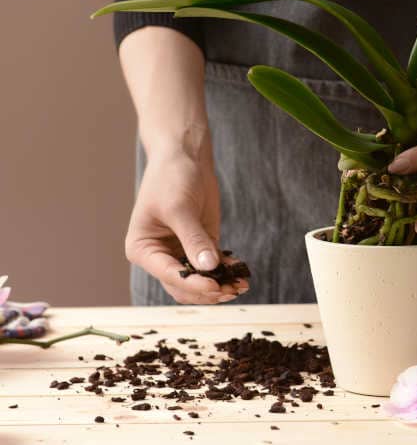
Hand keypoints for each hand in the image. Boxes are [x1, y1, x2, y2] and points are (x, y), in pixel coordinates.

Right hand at [125, 140, 247, 303]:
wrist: (185, 157)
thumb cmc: (172, 178)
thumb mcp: (180, 208)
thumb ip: (194, 239)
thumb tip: (209, 267)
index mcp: (143, 249)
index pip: (169, 275)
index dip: (193, 284)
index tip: (215, 286)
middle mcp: (160, 256)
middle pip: (183, 286)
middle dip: (208, 290)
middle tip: (232, 290)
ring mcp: (181, 253)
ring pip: (200, 281)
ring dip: (219, 285)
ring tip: (241, 285)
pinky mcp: (201, 246)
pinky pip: (214, 266)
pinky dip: (227, 271)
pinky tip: (242, 273)